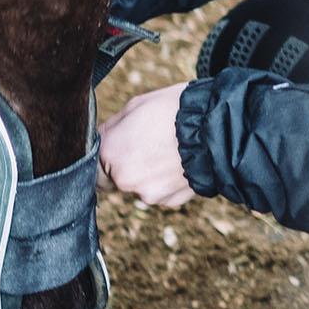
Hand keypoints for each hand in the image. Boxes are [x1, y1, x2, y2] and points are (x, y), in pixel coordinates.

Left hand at [99, 83, 194, 207]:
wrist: (216, 127)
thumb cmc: (175, 110)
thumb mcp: (135, 107)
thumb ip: (112, 129)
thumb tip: (102, 139)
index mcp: (110, 153)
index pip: (92, 167)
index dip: (104, 157)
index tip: (118, 148)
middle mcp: (124, 179)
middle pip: (115, 179)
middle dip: (126, 165)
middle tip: (146, 145)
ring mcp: (148, 194)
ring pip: (139, 187)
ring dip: (147, 174)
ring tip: (167, 151)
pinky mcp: (169, 201)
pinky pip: (160, 192)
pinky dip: (166, 181)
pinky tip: (178, 162)